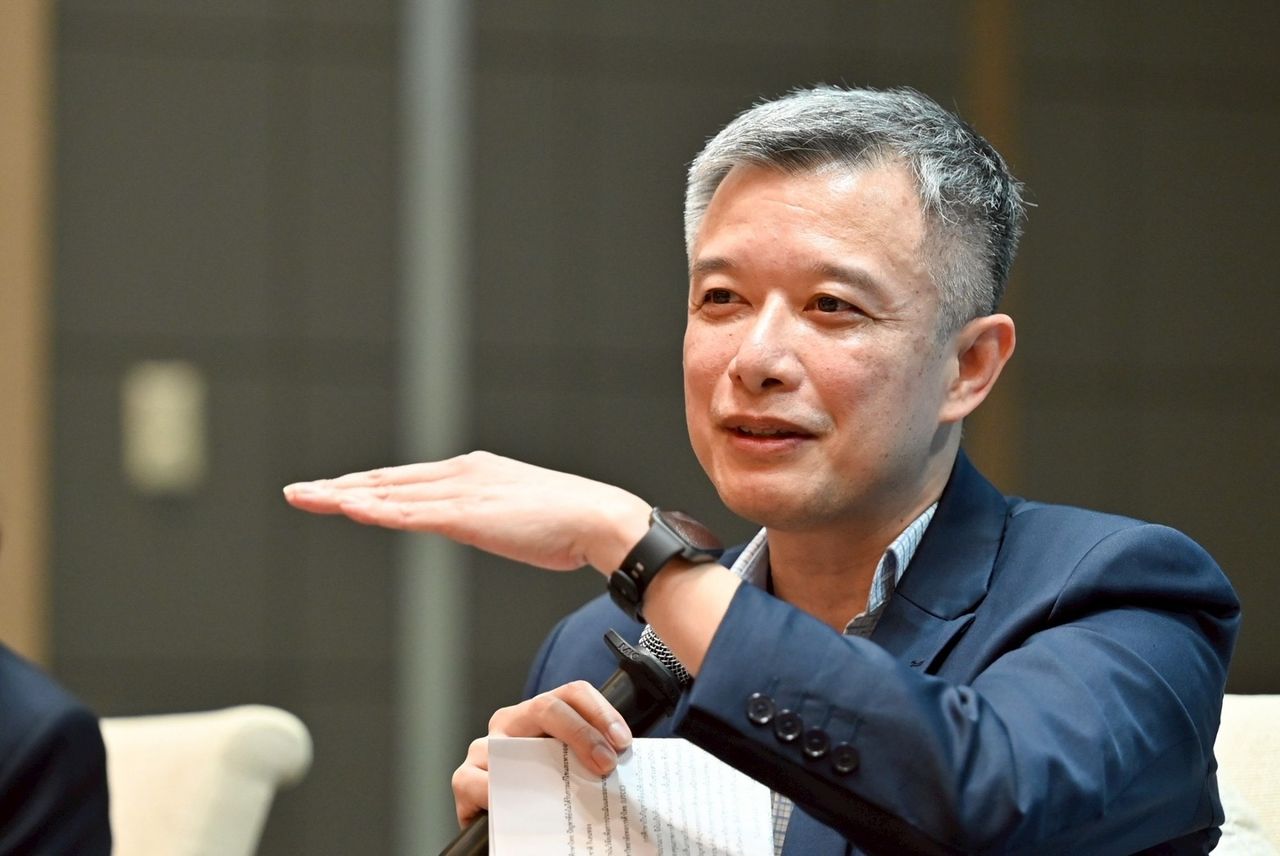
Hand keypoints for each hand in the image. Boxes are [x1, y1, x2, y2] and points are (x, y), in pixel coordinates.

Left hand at [283, 451, 650, 572]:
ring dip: (344, 496)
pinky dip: (377, 510)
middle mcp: (458, 475)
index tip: (331, 493)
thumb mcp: (513, 514)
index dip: (363, 485)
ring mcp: (460, 492)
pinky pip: (411, 513)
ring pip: (389, 493)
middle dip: (338, 488)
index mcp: (470, 473)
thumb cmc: (567, 522)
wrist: (597, 517)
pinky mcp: (467, 513)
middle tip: (298, 493)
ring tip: (307, 499)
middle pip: (385, 482)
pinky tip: (349, 509)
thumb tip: (469, 524)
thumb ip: (484, 516)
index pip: (403, 481)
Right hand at [450, 681, 632, 826]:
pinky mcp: (464, 778)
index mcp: (539, 713)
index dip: (601, 712)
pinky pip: (473, 781)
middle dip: (582, 732)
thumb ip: (587, 761)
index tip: (622, 742)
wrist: (505, 823)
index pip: (573, 693)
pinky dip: (493, 793)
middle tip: (606, 764)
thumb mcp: (566, 767)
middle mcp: (510, 723)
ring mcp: (484, 748)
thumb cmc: (541, 789)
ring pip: (509, 744)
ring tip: (567, 793)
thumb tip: (624, 772)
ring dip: (540, 769)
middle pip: (547, 707)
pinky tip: (517, 809)